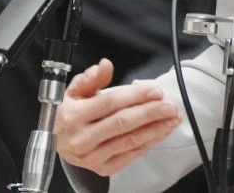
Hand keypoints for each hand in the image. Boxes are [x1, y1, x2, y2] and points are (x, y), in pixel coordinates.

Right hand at [55, 59, 182, 176]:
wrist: (61, 143)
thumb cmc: (72, 114)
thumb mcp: (76, 91)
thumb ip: (92, 77)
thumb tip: (105, 65)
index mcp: (73, 116)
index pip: (111, 103)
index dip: (136, 96)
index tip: (156, 91)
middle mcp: (81, 139)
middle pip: (123, 123)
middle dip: (151, 113)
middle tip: (170, 106)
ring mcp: (91, 157)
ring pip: (130, 140)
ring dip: (155, 128)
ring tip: (172, 118)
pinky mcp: (103, 168)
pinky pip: (131, 154)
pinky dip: (149, 142)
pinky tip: (161, 131)